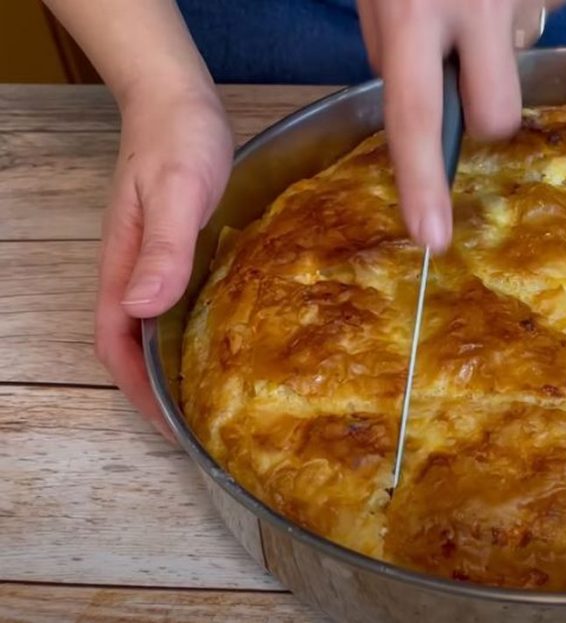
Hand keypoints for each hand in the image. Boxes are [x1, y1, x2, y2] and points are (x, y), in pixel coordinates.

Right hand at [94, 87, 232, 441]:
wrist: (176, 96)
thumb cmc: (177, 138)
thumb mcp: (177, 191)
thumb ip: (164, 248)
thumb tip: (143, 309)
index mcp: (124, 266)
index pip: (117, 345)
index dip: (139, 392)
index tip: (172, 427)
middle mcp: (134, 269)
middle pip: (134, 345)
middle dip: (158, 389)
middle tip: (203, 422)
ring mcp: (155, 258)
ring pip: (156, 325)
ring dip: (176, 362)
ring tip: (218, 393)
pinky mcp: (177, 246)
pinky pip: (179, 299)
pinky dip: (194, 327)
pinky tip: (230, 334)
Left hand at [356, 0, 563, 251]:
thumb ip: (396, 47)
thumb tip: (422, 108)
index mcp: (413, 12)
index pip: (417, 117)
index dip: (423, 182)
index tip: (432, 237)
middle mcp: (476, 9)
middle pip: (498, 117)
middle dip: (482, 112)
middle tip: (463, 70)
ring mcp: (519, 2)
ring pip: (517, 66)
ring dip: (495, 50)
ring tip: (472, 0)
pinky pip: (535, 24)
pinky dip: (515, 12)